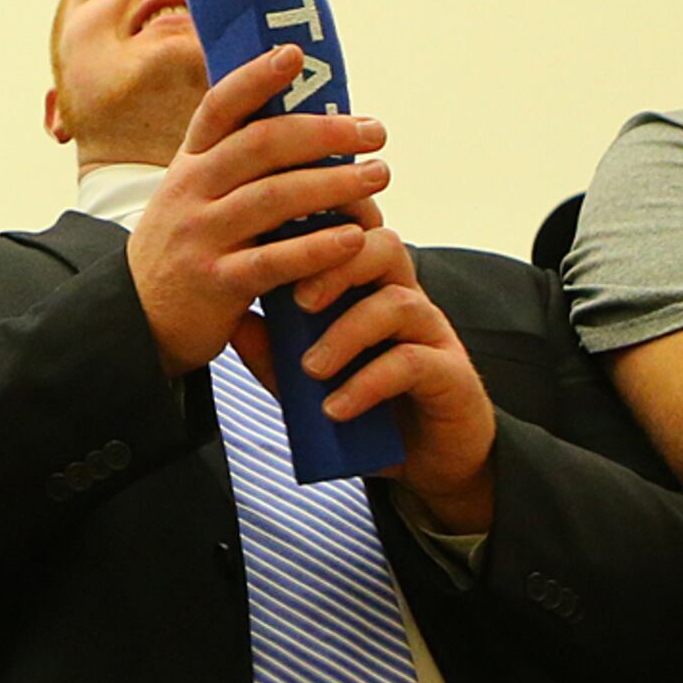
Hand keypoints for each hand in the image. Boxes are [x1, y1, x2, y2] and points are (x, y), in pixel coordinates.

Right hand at [130, 45, 386, 375]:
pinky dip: (317, 248)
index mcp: (190, 164)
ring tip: (378, 175)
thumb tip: (300, 118)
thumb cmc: (185, 249)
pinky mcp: (216, 283)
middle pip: (261, 145)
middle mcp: (191, 191)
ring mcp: (202, 236)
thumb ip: (232, 162)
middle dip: (323, 132)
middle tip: (374, 131)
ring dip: (334, 182)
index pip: (220, 108)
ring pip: (275, 197)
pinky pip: (274, 260)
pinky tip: (354, 238)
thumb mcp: (191, 195)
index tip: (295, 55)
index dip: (255, 78)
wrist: (136, 320)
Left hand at [278, 217, 498, 530]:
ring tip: (310, 370)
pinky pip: (412, 363)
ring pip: (397, 303)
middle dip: (335, 267)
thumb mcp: (307, 381)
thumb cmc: (366, 407)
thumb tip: (232, 321)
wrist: (425, 462)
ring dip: (346, 333)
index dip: (324, 221)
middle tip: (297, 303)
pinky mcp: (450, 373)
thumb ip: (274, 351)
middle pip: (382, 247)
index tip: (279, 234)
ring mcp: (431, 332)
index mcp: (370, 288)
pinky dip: (367, 384)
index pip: (352, 234)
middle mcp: (405, 297)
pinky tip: (336, 408)